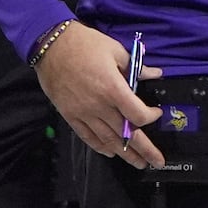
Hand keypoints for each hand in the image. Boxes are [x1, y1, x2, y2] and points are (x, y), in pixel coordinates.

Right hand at [34, 22, 164, 169]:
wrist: (51, 46)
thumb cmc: (85, 44)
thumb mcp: (115, 50)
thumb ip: (136, 67)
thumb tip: (155, 75)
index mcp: (113, 89)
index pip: (137, 114)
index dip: (151, 117)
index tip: (156, 113)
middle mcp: (99, 106)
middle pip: (126, 134)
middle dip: (144, 149)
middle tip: (157, 162)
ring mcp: (84, 114)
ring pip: (108, 140)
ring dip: (125, 154)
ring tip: (138, 162)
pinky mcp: (71, 116)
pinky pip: (88, 137)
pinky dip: (100, 147)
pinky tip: (111, 153)